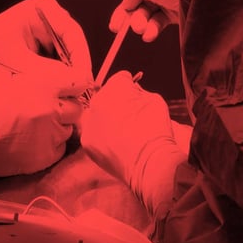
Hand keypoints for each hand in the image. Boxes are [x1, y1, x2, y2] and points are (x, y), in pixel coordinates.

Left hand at [0, 0, 92, 88]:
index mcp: (45, 9)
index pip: (72, 33)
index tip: (84, 81)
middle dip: (77, 70)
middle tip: (82, 94)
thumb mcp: (15, 58)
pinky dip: (61, 78)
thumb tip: (71, 82)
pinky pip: (60, 63)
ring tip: (73, 97)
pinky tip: (62, 94)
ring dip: (70, 76)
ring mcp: (51, 31)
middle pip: (74, 45)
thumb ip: (43, 70)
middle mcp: (52, 17)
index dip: (81, 58)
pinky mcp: (47, 45)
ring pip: (70, 56)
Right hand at [0, 67, 82, 176]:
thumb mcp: (6, 75)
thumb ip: (33, 76)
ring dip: (59, 127)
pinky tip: (33, 140)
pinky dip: (51, 145)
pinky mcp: (45, 158)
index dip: (74, 86)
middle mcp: (51, 109)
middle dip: (66, 108)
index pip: (78, 83)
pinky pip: (59, 149)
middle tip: (49, 109)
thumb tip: (51, 79)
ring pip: (69, 130)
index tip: (69, 90)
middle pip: (77, 108)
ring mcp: (50, 135)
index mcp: (42, 84)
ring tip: (37, 126)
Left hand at [80, 71, 183, 214]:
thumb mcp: (154, 100)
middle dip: (117, 102)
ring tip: (122, 132)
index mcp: (116, 87)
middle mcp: (98, 100)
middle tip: (130, 118)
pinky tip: (115, 143)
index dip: (131, 87)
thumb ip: (139, 90)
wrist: (151, 164)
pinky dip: (101, 136)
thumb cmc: (156, 131)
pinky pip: (93, 132)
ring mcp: (90, 121)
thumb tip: (131, 90)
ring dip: (106, 118)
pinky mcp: (86, 140)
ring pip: (97, 113)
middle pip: (107, 94)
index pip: (121, 78)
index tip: (135, 97)